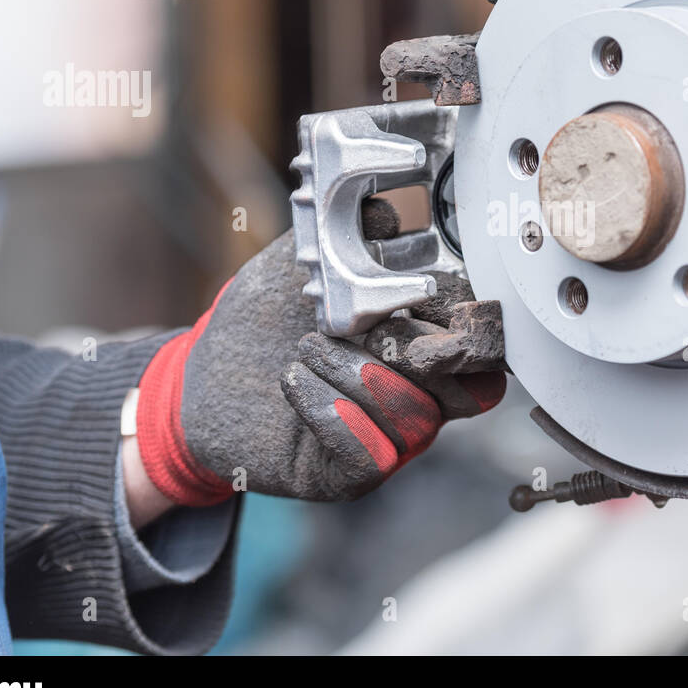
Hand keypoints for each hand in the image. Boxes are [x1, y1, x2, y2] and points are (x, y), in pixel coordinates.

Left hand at [134, 215, 505, 506]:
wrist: (203, 374)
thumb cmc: (264, 322)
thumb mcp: (306, 266)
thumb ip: (349, 234)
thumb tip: (389, 212)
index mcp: (423, 346)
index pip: (484, 346)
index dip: (468, 326)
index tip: (429, 300)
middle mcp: (417, 396)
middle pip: (472, 390)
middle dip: (422, 352)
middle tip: (369, 326)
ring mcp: (388, 439)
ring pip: (418, 421)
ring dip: (362, 376)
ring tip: (308, 348)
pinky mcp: (347, 474)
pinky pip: (371, 456)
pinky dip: (334, 414)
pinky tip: (295, 383)